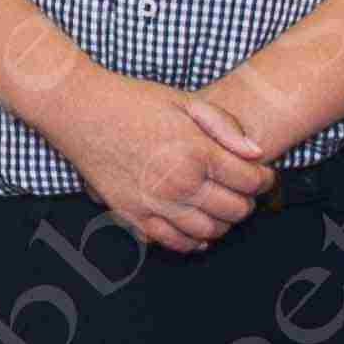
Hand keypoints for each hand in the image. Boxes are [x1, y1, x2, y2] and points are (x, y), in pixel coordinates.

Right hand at [45, 73, 274, 253]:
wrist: (78, 110)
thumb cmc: (131, 101)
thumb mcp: (185, 101)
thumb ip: (226, 126)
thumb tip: (256, 154)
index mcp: (196, 153)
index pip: (252, 182)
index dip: (264, 178)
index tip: (261, 173)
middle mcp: (178, 184)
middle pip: (236, 210)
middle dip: (246, 200)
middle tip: (240, 188)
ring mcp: (154, 203)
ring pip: (209, 232)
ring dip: (221, 222)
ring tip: (217, 204)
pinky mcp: (132, 215)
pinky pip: (172, 242)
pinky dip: (191, 240)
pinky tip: (193, 224)